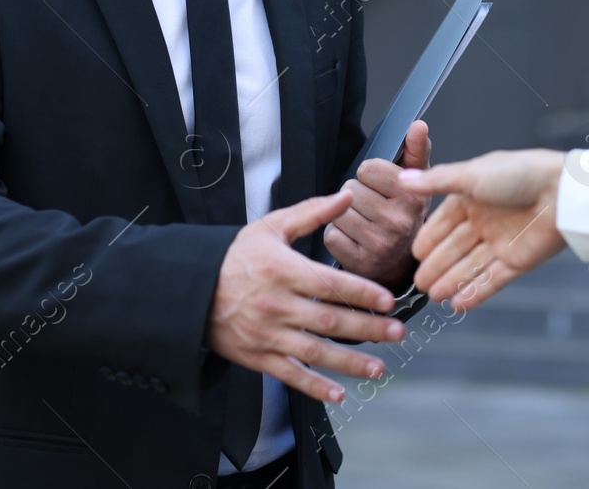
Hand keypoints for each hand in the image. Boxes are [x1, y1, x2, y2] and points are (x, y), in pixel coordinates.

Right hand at [206, 190, 404, 403]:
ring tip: (379, 367)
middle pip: (329, 320)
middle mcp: (276, 304)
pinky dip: (314, 386)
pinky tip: (339, 393)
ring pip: (314, 351)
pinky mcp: (257, 356)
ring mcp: (266, 333)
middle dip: (368, 328)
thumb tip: (346, 195)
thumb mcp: (271, 226)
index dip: (362, 293)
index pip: (330, 284)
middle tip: (397, 332)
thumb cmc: (235, 255)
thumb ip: (312, 212)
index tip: (388, 300)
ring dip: (349, 363)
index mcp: (282, 270)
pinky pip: (289, 374)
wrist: (191, 287)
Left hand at [326, 121, 430, 289]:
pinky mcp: (359, 261)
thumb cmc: (403, 212)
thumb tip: (419, 125)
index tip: (380, 186)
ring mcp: (380, 244)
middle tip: (372, 207)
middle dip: (356, 195)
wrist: (400, 258)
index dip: (369, 175)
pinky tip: (355, 239)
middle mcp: (399, 222)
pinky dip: (337, 235)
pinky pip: (331, 235)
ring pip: (338, 212)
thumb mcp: (415, 179)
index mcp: (412, 197)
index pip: (368, 169)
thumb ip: (416, 149)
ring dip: (344, 214)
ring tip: (364, 222)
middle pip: (350, 190)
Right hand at [398, 149, 565, 309]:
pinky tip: (458, 304)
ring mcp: (502, 242)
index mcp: (474, 197)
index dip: (429, 238)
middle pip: (455, 248)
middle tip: (418, 283)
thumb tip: (404, 178)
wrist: (562, 192)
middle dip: (436, 265)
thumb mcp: (471, 175)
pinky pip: (492, 280)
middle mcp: (486, 220)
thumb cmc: (520, 175)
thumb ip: (436, 182)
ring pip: (470, 267)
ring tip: (433, 296)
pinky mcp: (518, 261)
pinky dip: (476, 292)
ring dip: (452, 281)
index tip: (414, 254)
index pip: (444, 222)